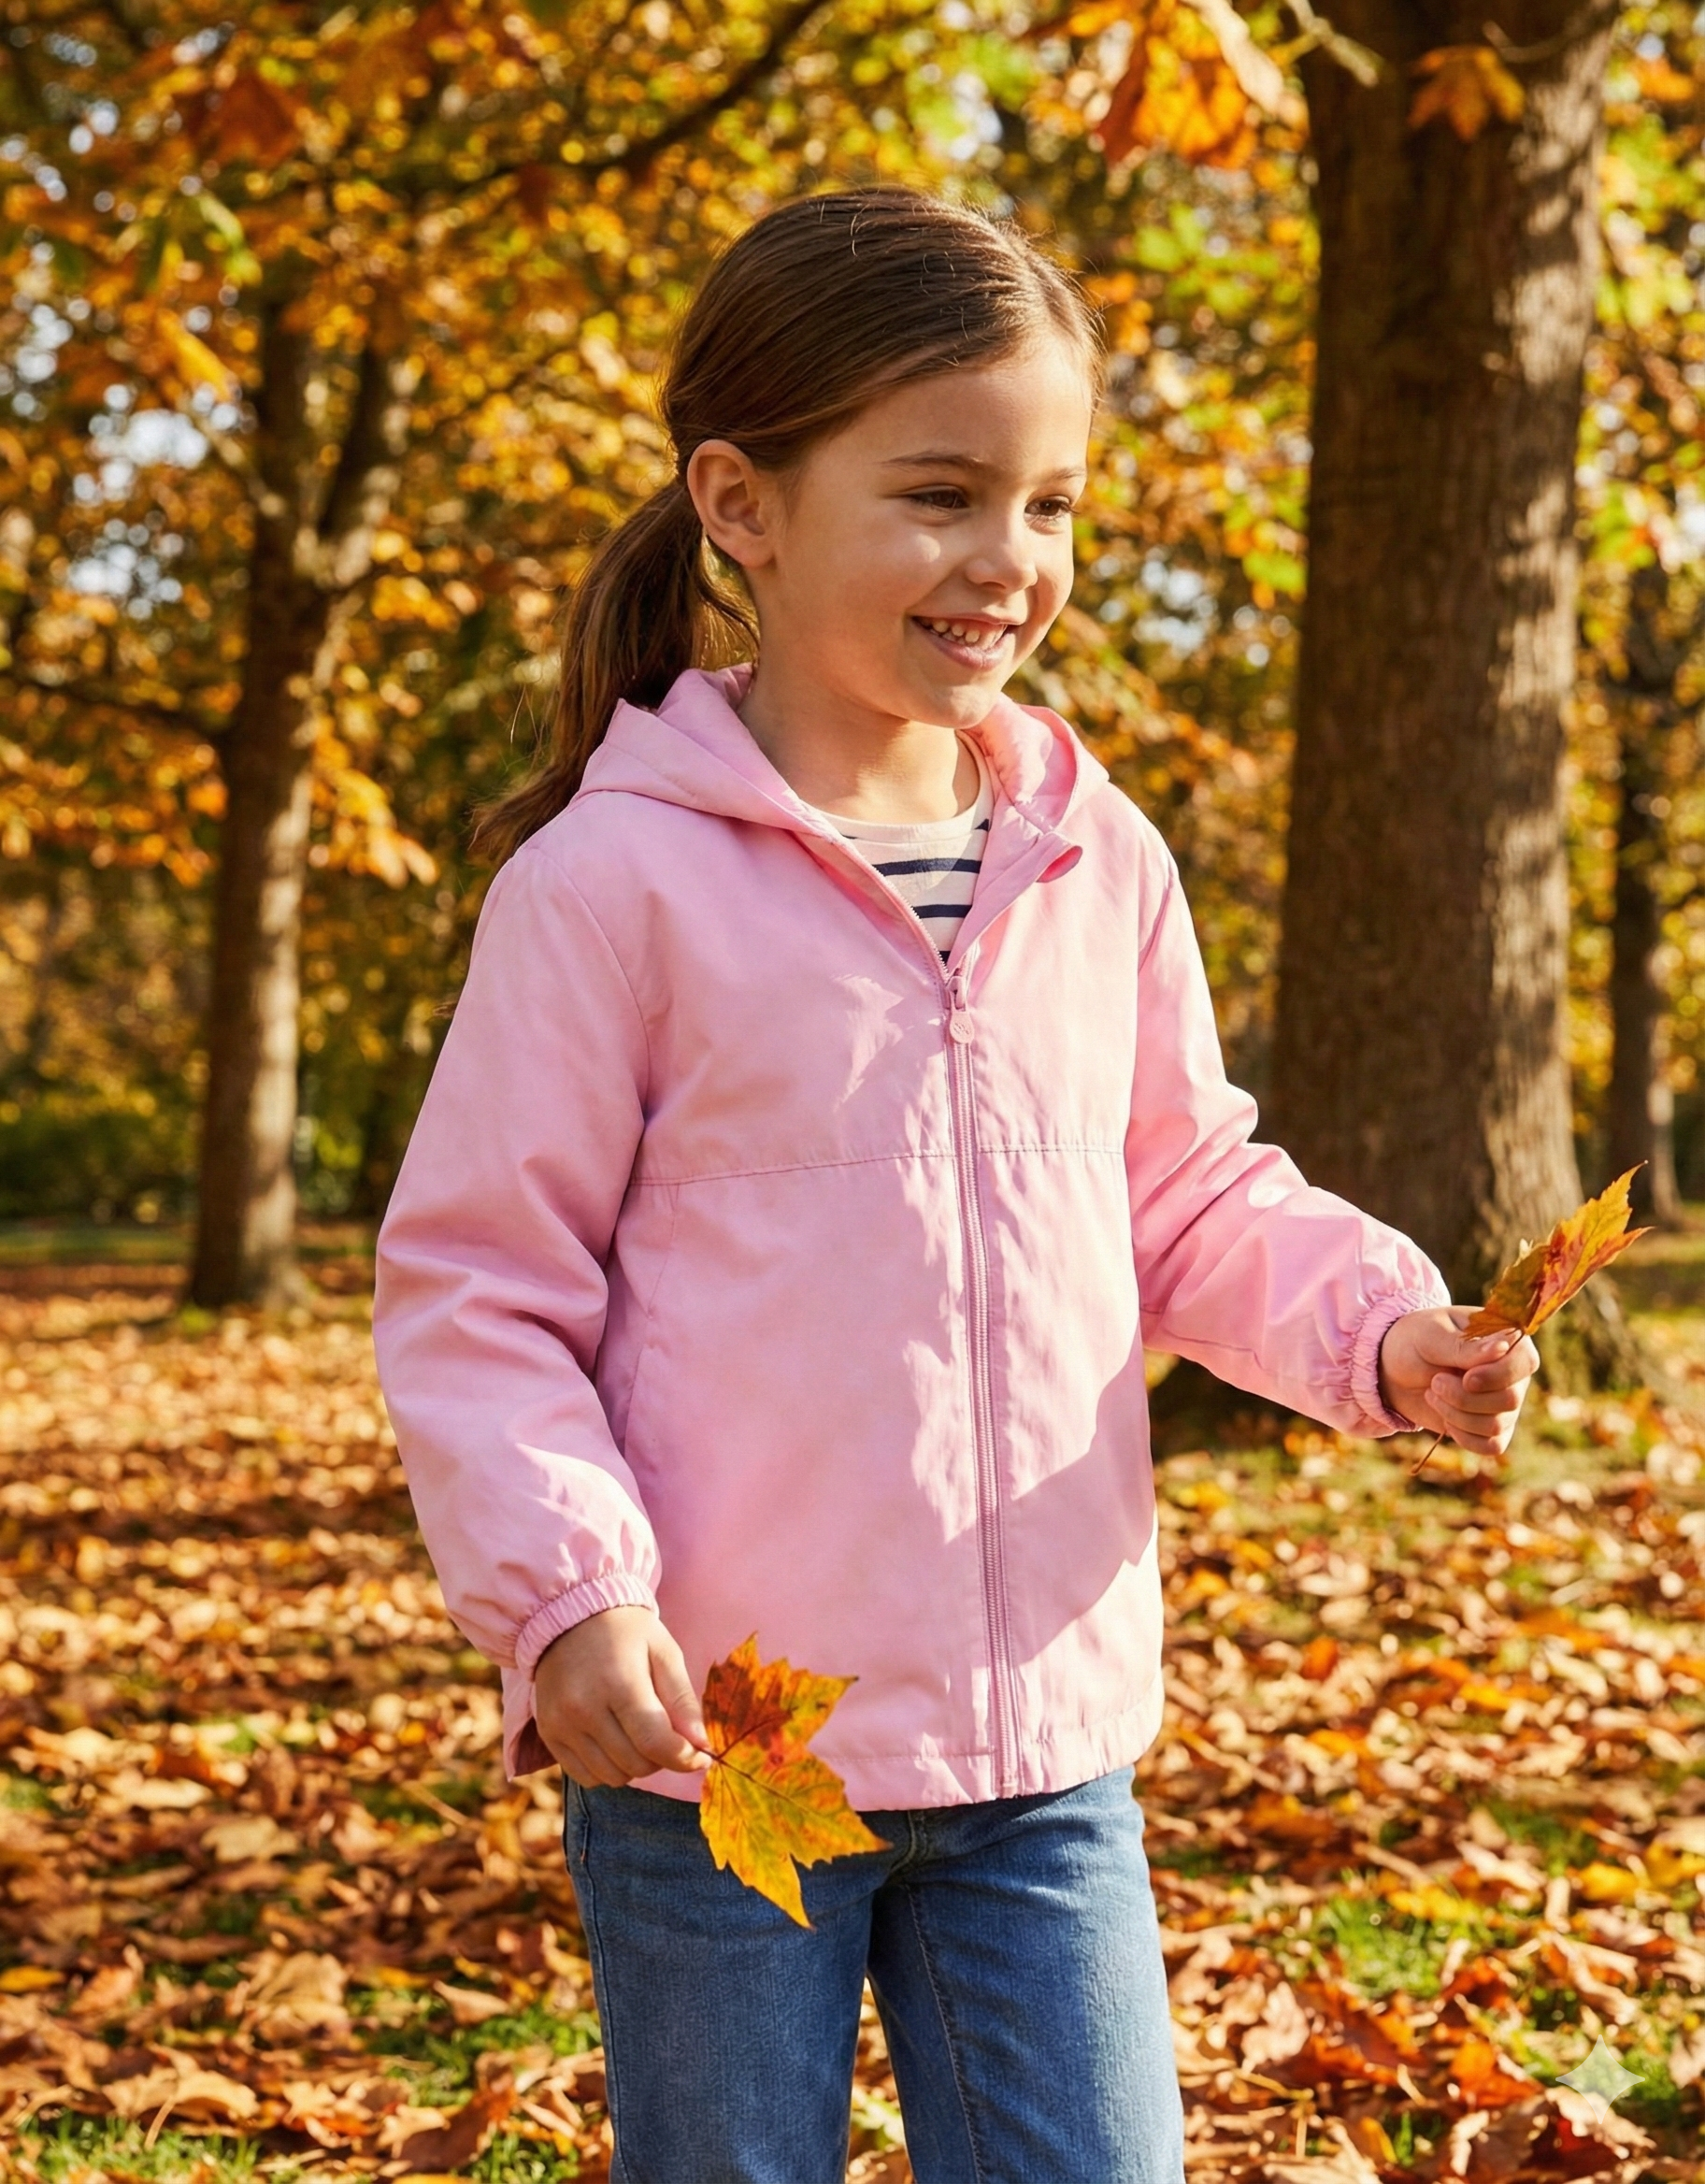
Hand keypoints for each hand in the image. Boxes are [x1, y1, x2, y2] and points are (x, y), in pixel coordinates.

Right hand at [534, 1604, 710, 1787]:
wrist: (569, 1615)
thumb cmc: (626, 1631)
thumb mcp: (664, 1652)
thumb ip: (683, 1700)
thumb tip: (702, 1745)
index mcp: (618, 1682)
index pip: (655, 1742)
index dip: (685, 1758)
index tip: (700, 1756)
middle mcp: (583, 1708)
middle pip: (636, 1763)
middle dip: (662, 1758)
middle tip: (667, 1735)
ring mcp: (561, 1723)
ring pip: (612, 1776)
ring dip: (635, 1765)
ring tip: (639, 1735)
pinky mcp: (548, 1733)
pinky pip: (586, 1777)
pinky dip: (608, 1769)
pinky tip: (614, 1743)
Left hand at [1378, 1306, 1539, 1457]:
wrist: (1394, 1369)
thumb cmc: (1415, 1341)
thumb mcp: (1431, 1336)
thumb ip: (1464, 1347)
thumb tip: (1503, 1347)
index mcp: (1506, 1339)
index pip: (1525, 1361)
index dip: (1497, 1376)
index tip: (1466, 1378)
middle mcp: (1513, 1373)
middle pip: (1510, 1399)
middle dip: (1465, 1397)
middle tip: (1435, 1382)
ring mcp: (1504, 1402)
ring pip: (1497, 1425)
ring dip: (1457, 1415)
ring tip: (1433, 1394)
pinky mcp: (1492, 1427)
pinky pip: (1492, 1445)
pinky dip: (1464, 1437)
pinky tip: (1445, 1419)